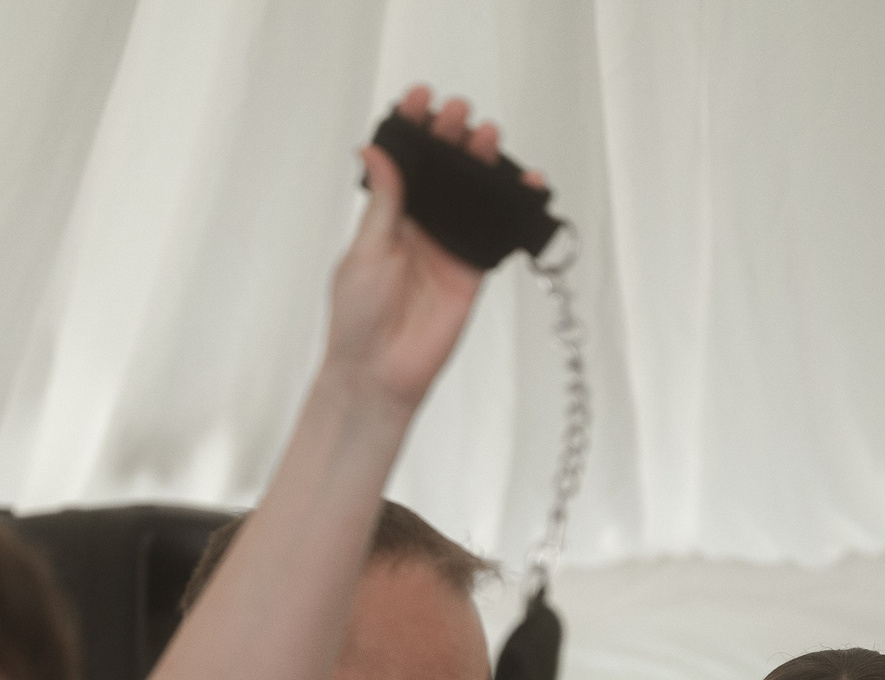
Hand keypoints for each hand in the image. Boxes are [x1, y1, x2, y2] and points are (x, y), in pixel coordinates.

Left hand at [323, 86, 542, 414]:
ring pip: (473, 195)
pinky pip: (498, 232)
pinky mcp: (473, 269)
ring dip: (484, 163)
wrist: (380, 373)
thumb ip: (384, 202)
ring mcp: (449, 245)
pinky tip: (527, 183)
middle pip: (444, 171)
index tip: (420, 101)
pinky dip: (515, 208)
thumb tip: (376, 151)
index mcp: (387, 216)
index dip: (412, 130)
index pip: (404, 163)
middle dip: (452, 138)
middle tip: (459, 114)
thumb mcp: (367, 250)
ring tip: (489, 136)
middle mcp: (421, 225)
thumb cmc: (358, 317)